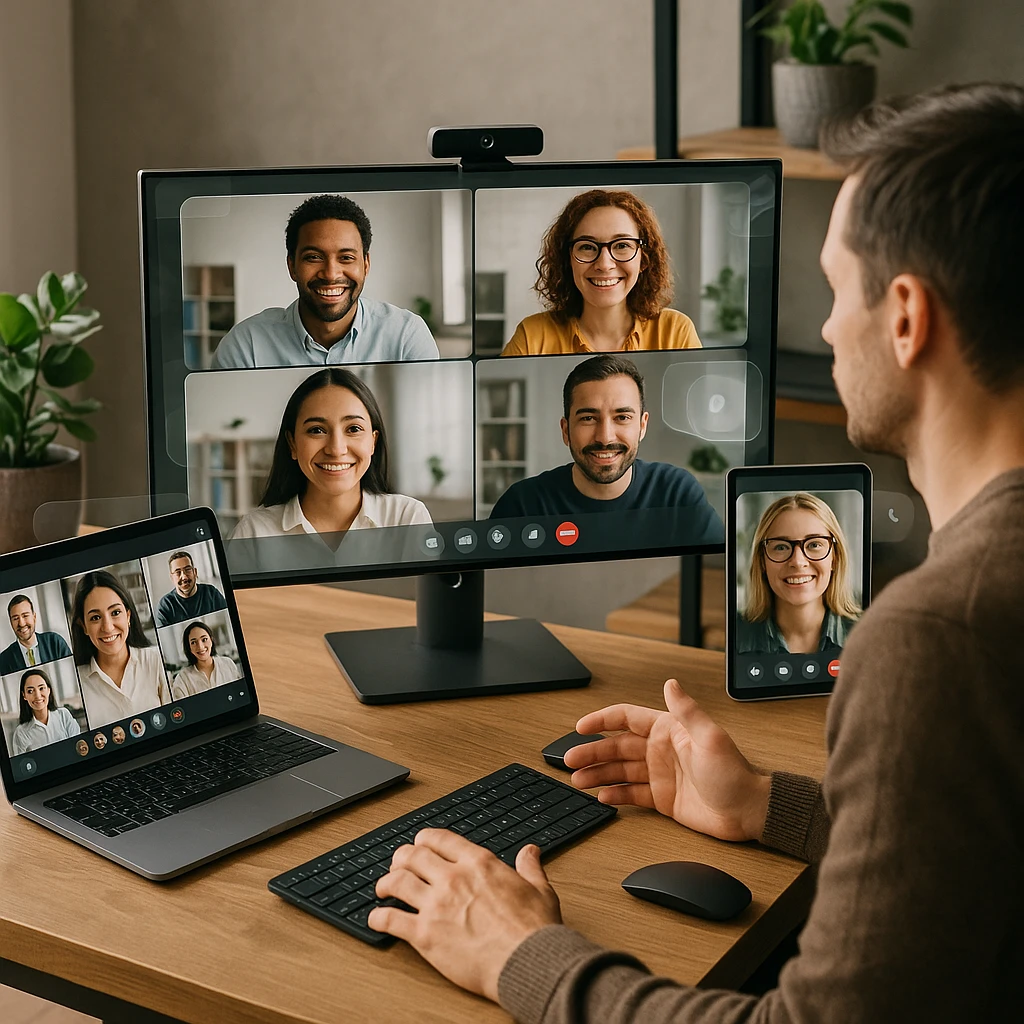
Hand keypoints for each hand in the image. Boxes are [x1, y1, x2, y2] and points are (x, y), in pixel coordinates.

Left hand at [368, 829, 560, 1001]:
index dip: (424, 840)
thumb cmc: (534, 930)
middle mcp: (453, 878)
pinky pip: (391, 920)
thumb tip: (530, 852)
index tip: (420, 845)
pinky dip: (378, 918)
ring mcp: (437, 905)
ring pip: (397, 882)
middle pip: (412, 856)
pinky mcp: (425, 935)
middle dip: (401, 858)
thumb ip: (529, 867)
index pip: (440, 839)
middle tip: (397, 865)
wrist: (527, 962)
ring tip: (382, 888)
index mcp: (478, 863)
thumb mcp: (539, 889)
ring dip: (385, 883)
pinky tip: (376, 919)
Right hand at [564, 678, 770, 841]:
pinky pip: (631, 794)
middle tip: (570, 760)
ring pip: (619, 771)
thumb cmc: (734, 773)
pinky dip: (614, 795)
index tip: (581, 726)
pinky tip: (601, 797)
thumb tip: (670, 683)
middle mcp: (660, 750)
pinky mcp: (661, 798)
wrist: (748, 812)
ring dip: (597, 774)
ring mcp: (659, 774)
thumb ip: (687, 711)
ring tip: (578, 780)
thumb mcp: (711, 738)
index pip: (627, 718)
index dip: (602, 720)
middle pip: (616, 747)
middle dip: (592, 752)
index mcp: (668, 729)